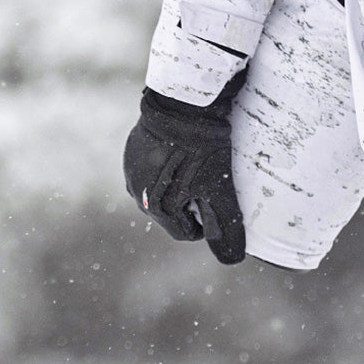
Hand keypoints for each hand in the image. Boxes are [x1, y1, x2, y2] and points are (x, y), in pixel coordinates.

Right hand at [123, 75, 245, 263]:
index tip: (217, 205)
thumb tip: (233, 259)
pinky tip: (183, 151)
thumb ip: (226, 226)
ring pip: (161, 191)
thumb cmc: (201, 149)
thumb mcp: (219, 188)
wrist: (180, 103)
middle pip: (171, 213)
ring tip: (198, 165)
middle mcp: (138, 195)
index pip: (184, 233)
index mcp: (157, 210)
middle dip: (191, 204)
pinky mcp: (130, 151)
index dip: (205, 224)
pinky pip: (151, 170)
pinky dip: (167, 167)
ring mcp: (131, 171)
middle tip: (211, 182)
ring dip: (178, 185)